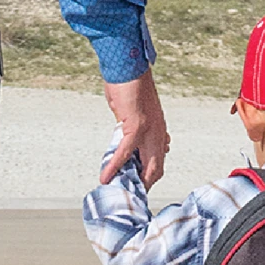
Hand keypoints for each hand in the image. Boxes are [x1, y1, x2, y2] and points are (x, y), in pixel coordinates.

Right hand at [101, 67, 168, 189]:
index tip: (139, 189)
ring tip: (118, 194)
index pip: (159, 161)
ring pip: (145, 166)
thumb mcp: (134, 112)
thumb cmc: (128, 84)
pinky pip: (125, 152)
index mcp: (159, 130)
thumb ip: (132, 129)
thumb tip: (125, 142)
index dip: (150, 177)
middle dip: (144, 187)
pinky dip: (114, 166)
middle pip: (156, 169)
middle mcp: (159, 133)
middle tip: (131, 199)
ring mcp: (150, 131)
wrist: (128, 64)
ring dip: (131, 182)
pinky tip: (105, 178)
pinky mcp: (136, 126)